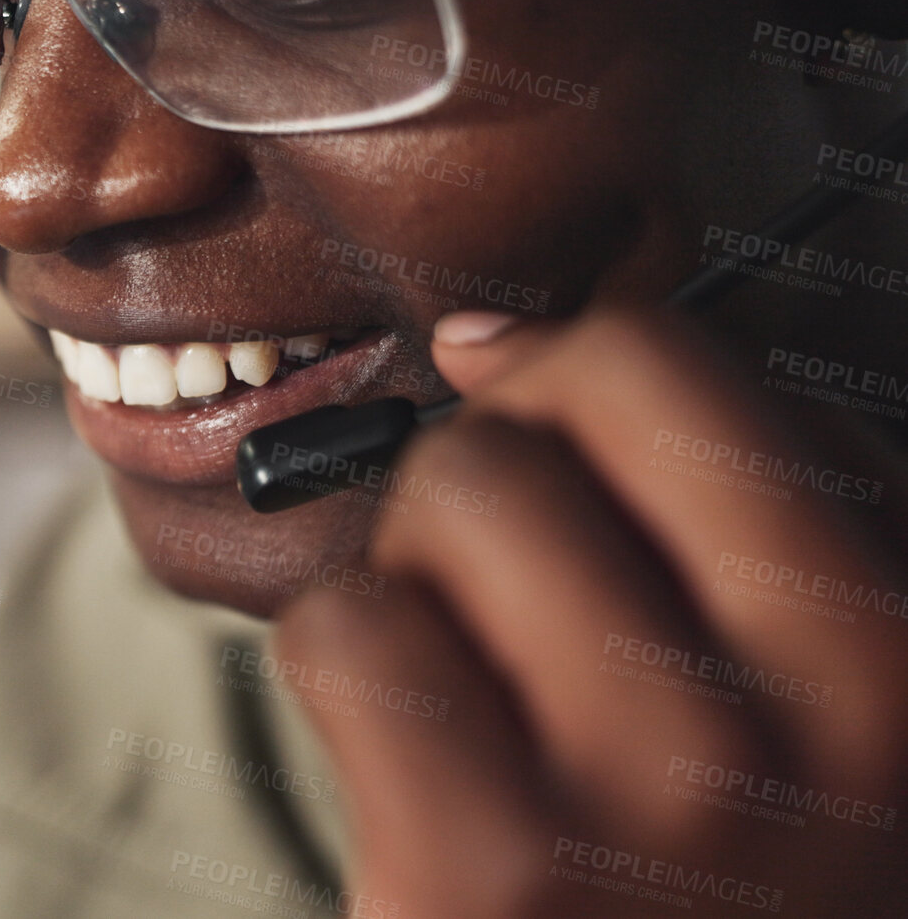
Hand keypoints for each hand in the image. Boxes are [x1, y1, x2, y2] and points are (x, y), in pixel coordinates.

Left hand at [273, 306, 907, 916]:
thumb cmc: (722, 871)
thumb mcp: (815, 682)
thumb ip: (726, 494)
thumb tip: (499, 337)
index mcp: (893, 653)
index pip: (670, 364)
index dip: (564, 379)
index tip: (540, 430)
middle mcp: (805, 725)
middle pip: (515, 438)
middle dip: (477, 499)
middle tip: (509, 614)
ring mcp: (649, 803)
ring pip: (432, 513)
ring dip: (416, 585)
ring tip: (474, 693)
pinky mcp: (488, 874)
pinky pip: (348, 630)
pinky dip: (349, 670)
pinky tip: (413, 759)